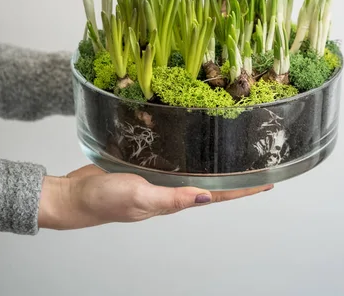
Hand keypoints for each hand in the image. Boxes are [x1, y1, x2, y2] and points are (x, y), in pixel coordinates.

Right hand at [38, 165, 272, 229]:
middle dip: (236, 175)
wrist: (75, 196)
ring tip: (235, 150)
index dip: (244, 190)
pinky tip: (193, 142)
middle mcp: (170, 190)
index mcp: (173, 200)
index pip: (217, 195)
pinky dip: (190, 154)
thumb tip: (205, 196)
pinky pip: (174, 160)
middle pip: (211, 183)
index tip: (268, 182)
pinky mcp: (146, 167)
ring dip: (216, 163)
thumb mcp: (139, 197)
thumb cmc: (104, 200)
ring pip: (194, 171)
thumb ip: (171, 198)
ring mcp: (158, 179)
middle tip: (258, 160)